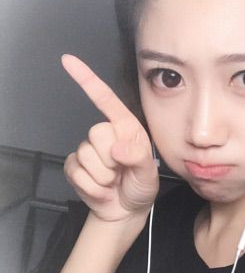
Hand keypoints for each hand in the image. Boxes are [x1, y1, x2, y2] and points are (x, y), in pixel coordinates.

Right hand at [62, 54, 158, 222]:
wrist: (125, 210)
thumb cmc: (141, 187)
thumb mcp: (148, 174)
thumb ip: (138, 158)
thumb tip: (117, 148)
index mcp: (127, 129)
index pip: (106, 100)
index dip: (87, 80)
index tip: (69, 61)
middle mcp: (107, 135)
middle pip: (96, 132)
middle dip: (110, 158)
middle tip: (121, 171)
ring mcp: (89, 150)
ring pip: (86, 154)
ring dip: (102, 175)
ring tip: (113, 181)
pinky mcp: (76, 166)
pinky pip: (76, 171)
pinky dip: (92, 186)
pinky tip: (102, 189)